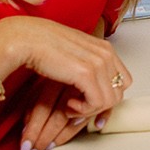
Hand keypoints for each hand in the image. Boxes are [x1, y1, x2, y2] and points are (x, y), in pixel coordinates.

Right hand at [0, 19, 129, 149]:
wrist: (26, 40)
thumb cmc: (43, 46)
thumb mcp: (74, 55)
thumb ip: (88, 68)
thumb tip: (93, 91)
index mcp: (105, 48)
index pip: (122, 81)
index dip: (108, 97)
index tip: (91, 106)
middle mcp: (106, 54)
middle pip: (118, 92)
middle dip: (99, 106)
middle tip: (77, 106)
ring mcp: (98, 62)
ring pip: (110, 101)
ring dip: (89, 110)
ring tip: (70, 106)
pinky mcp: (87, 73)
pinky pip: (97, 103)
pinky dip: (83, 110)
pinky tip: (68, 106)